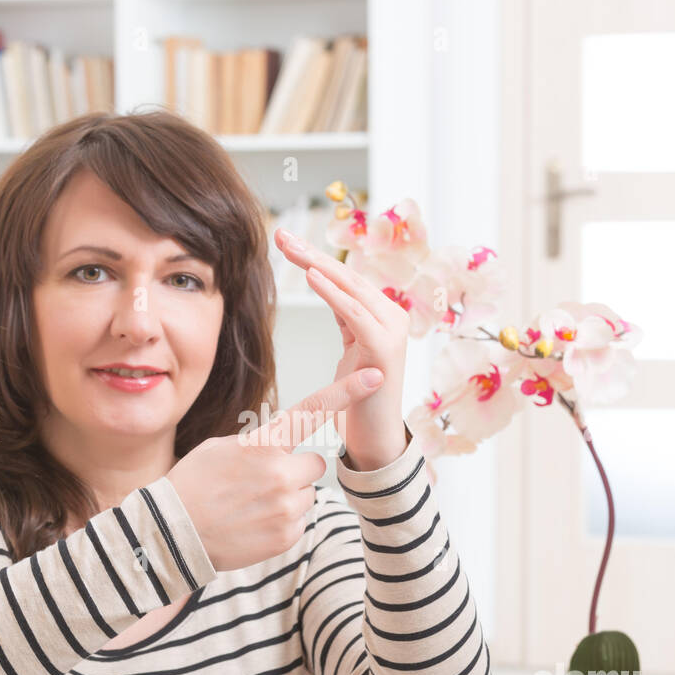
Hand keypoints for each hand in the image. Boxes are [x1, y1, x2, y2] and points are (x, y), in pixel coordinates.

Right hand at [167, 368, 385, 571]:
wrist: (172, 535)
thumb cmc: (193, 485)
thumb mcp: (221, 448)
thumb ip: (261, 444)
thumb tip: (284, 448)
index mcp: (263, 444)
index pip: (311, 411)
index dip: (346, 392)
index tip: (375, 376)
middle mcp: (280, 473)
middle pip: (316, 464)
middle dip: (297, 470)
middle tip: (262, 482)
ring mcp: (286, 507)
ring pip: (308, 493)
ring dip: (289, 497)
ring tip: (252, 506)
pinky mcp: (288, 535)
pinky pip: (300, 520)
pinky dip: (282, 522)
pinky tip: (254, 524)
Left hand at [274, 227, 408, 469]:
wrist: (374, 440)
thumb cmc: (357, 402)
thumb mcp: (350, 351)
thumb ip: (346, 320)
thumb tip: (329, 288)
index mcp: (382, 315)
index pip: (345, 278)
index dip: (316, 257)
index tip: (285, 241)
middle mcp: (392, 316)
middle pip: (347, 276)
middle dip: (312, 253)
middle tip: (281, 234)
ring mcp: (393, 329)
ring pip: (350, 287)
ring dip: (318, 265)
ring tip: (291, 248)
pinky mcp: (385, 346)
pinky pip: (354, 311)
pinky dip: (332, 292)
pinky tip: (311, 276)